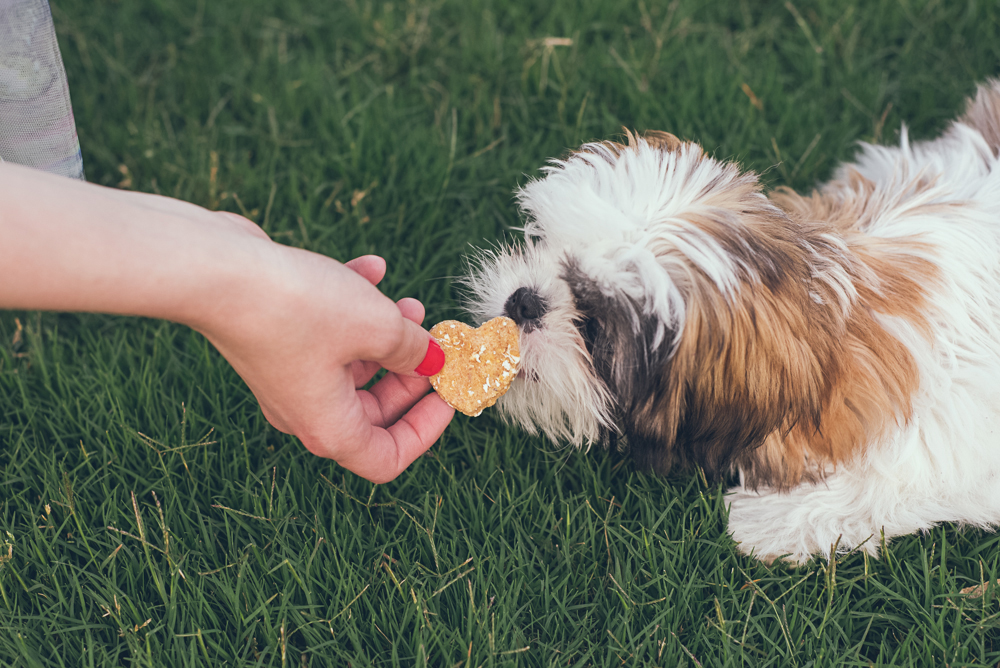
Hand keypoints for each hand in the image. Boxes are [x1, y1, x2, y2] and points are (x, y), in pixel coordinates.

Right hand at [0, 162, 454, 482]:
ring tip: (413, 303)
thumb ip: (414, 348)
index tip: (447, 394)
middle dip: (411, 375)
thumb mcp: (377, 326)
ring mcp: (287, 373)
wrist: (214, 268)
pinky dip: (352, 306)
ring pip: (352, 365)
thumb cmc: (296, 307)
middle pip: (374, 411)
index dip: (425, 429)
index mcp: (328, 426)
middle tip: (436, 344)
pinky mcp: (275, 337)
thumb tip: (434, 358)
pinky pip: (326, 331)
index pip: (385, 458)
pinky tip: (372, 267)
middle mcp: (304, 408)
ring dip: (387, 336)